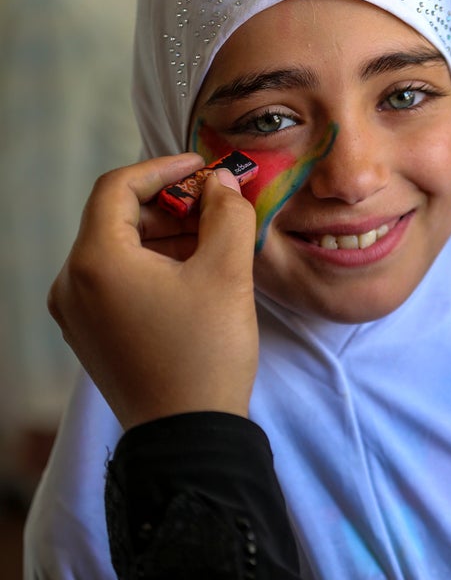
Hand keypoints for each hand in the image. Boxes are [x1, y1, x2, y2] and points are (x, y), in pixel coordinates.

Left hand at [48, 154, 259, 429]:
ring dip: (163, 234)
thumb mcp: (227, 273)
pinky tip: (193, 272)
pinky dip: (151, 264)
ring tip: (213, 239)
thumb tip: (221, 185)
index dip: (163, 168)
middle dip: (168, 204)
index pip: (117, 187)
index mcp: (95, 261)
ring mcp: (76, 313)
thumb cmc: (206, 351)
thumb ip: (227, 215)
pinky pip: (115, 280)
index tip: (204, 167)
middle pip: (115, 218)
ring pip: (117, 250)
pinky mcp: (90, 335)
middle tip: (216, 205)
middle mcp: (71, 283)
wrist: (188, 435)